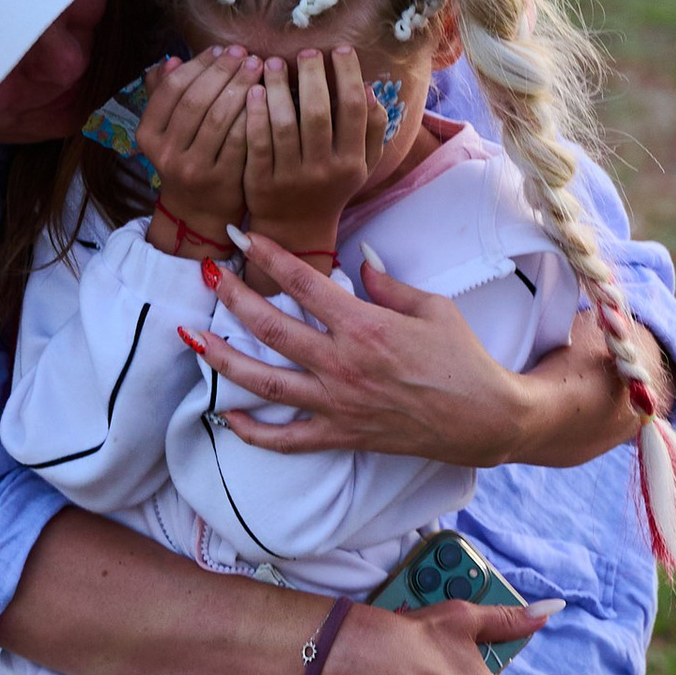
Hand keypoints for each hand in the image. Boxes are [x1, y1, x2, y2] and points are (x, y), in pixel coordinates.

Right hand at [136, 48, 252, 249]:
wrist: (198, 213)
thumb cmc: (186, 159)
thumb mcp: (167, 131)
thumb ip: (165, 95)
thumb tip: (172, 59)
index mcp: (148, 135)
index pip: (172, 88)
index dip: (198, 64)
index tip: (221, 48)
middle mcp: (166, 153)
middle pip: (196, 99)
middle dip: (223, 70)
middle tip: (244, 53)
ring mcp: (194, 169)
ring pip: (219, 117)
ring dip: (241, 86)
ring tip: (258, 66)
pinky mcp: (221, 181)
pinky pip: (240, 139)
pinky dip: (253, 114)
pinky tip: (266, 96)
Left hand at [183, 236, 531, 464]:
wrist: (484, 419)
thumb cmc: (462, 359)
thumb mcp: (432, 308)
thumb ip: (388, 284)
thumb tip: (359, 259)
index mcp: (364, 325)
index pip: (303, 281)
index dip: (268, 254)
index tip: (243, 235)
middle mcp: (342, 364)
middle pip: (271, 326)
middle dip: (232, 296)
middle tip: (208, 273)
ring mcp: (337, 403)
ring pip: (265, 382)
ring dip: (222, 359)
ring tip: (192, 338)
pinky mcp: (341, 435)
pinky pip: (286, 439)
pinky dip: (251, 431)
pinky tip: (224, 415)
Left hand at [241, 49, 377, 258]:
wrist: (296, 229)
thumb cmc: (332, 186)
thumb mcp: (362, 164)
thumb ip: (373, 129)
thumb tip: (369, 89)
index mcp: (352, 162)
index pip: (354, 109)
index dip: (348, 74)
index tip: (340, 49)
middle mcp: (324, 170)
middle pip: (318, 113)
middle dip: (312, 75)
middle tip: (305, 51)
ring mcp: (291, 178)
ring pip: (284, 125)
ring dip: (277, 88)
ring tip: (271, 62)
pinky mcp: (261, 182)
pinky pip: (256, 142)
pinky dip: (254, 113)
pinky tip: (252, 90)